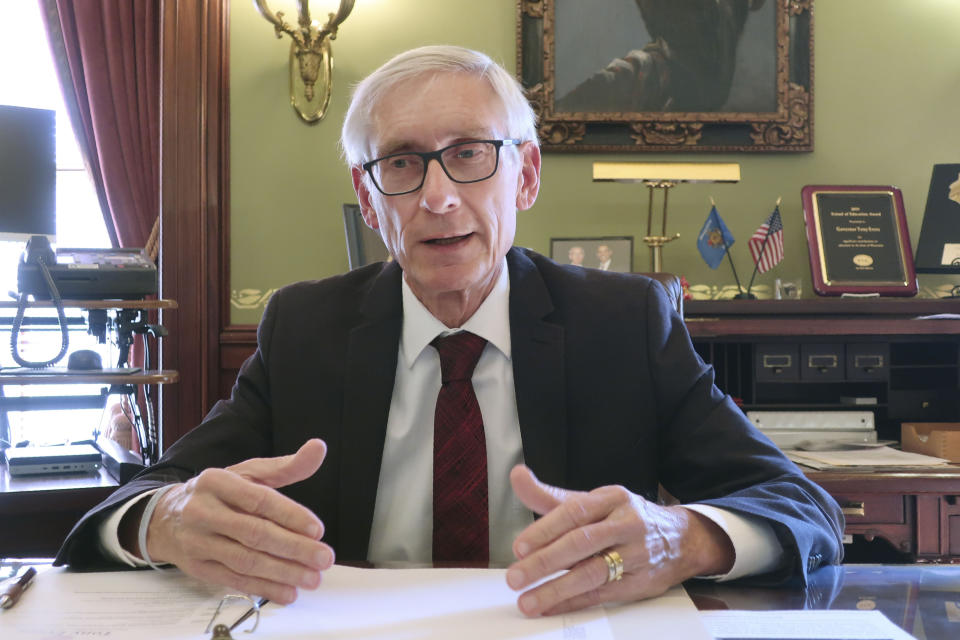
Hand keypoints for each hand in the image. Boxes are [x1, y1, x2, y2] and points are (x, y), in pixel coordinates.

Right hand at [141, 439, 334, 603]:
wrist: (166, 518)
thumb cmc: (217, 494)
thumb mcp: (246, 472)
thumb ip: (285, 466)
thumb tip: (318, 448)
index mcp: (217, 481)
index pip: (258, 500)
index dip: (290, 516)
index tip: (317, 530)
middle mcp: (202, 511)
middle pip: (254, 533)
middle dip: (294, 548)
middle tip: (324, 558)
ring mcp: (197, 542)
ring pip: (245, 561)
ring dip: (283, 573)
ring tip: (312, 578)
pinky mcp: (197, 568)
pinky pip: (234, 580)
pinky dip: (264, 588)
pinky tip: (288, 592)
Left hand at [505, 465, 733, 616]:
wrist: (681, 539)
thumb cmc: (626, 518)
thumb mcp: (594, 501)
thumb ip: (552, 496)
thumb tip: (518, 477)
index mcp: (612, 498)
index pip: (575, 511)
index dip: (546, 529)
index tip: (520, 545)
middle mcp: (626, 524)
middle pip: (582, 543)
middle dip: (545, 561)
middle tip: (516, 576)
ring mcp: (636, 555)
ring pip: (592, 572)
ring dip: (556, 589)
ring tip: (528, 600)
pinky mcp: (640, 583)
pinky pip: (602, 594)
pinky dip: (573, 602)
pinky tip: (551, 606)